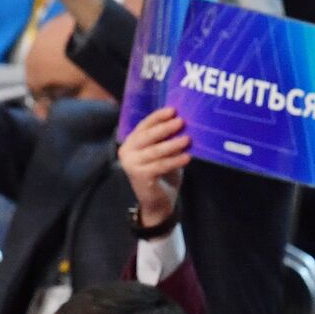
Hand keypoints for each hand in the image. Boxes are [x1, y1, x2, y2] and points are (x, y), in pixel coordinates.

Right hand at [119, 106, 189, 227]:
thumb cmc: (162, 174)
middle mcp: (127, 152)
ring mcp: (131, 165)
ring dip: (173, 144)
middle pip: (147, 136)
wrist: (157, 203)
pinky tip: (187, 157)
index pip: (144, 126)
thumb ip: (165, 139)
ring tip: (188, 139)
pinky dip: (175, 161)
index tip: (173, 110)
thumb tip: (181, 121)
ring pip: (155, 151)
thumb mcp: (162, 153)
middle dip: (165, 128)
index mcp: (130, 142)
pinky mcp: (140, 176)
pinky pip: (160, 165)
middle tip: (181, 122)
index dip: (158, 117)